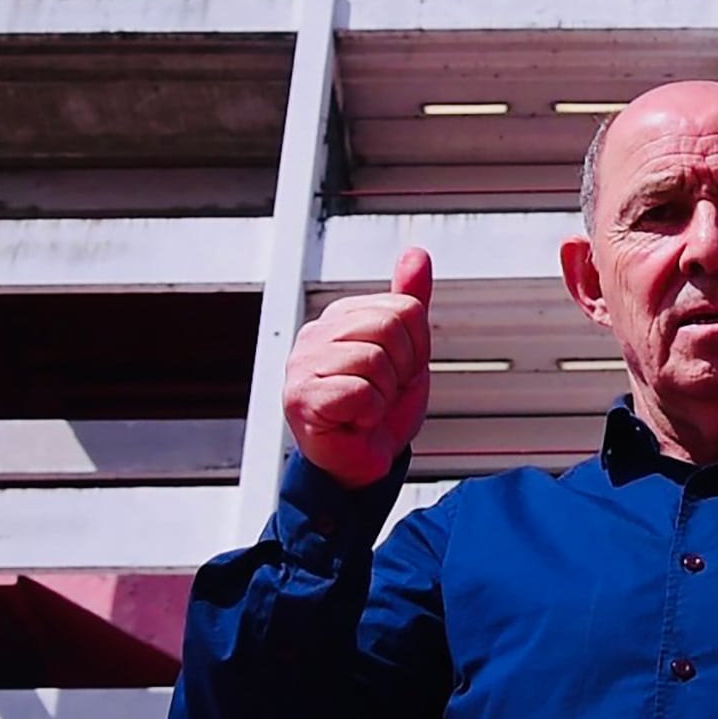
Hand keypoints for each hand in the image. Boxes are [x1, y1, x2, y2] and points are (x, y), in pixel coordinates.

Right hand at [282, 246, 433, 488]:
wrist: (362, 463)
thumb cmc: (378, 411)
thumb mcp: (407, 351)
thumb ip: (409, 301)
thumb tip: (416, 254)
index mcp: (342, 317)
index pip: (405, 308)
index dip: (416, 347)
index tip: (398, 371)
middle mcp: (317, 334)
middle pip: (391, 327)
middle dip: (402, 369)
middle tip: (382, 392)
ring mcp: (303, 364)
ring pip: (376, 360)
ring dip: (384, 394)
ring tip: (365, 407)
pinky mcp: (301, 398)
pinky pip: (360, 392)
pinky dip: (369, 414)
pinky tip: (354, 420)